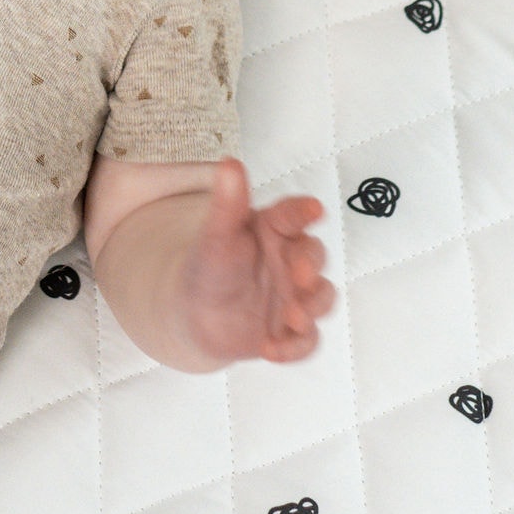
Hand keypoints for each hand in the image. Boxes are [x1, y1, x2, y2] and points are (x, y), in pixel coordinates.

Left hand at [178, 158, 334, 365]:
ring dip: (311, 307)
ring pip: (320, 299)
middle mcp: (292, 261)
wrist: (193, 313)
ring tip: (290, 316)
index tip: (312, 209)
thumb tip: (230, 163)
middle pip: (314, 257)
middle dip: (310, 265)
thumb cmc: (209, 265)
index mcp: (275, 230)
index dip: (304, 211)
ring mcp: (296, 297)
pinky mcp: (291, 332)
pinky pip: (306, 342)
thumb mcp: (216, 235)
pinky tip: (271, 350)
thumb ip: (227, 203)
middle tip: (298, 273)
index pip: (294, 215)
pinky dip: (294, 348)